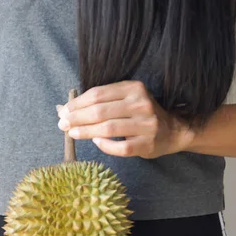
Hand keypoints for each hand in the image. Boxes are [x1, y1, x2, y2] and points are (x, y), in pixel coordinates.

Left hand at [56, 81, 194, 158]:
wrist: (172, 131)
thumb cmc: (142, 115)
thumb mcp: (127, 100)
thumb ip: (103, 102)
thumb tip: (68, 109)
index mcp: (134, 88)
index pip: (98, 94)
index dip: (78, 103)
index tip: (64, 111)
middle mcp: (140, 104)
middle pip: (100, 111)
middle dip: (77, 118)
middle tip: (62, 124)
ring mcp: (145, 125)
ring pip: (108, 128)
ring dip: (86, 131)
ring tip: (72, 133)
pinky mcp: (146, 143)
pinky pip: (120, 147)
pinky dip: (105, 145)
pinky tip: (96, 142)